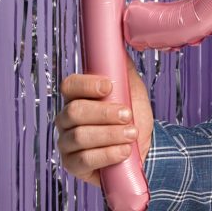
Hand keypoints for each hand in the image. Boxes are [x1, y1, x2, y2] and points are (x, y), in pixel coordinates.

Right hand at [56, 59, 154, 187]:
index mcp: (78, 97)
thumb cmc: (133, 117)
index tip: (109, 86)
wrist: (145, 148)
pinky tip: (124, 151)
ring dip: (110, 134)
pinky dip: (107, 154)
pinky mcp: (73, 165)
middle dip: (105, 113)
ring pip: (80, 136)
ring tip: (132, 134)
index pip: (70, 85)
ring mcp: (67, 143)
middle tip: (128, 115)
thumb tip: (119, 45)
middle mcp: (67, 119)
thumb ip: (123, 69)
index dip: (86, 85)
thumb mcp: (132, 91)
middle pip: (74, 112)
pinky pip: (83, 159)